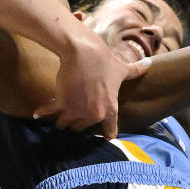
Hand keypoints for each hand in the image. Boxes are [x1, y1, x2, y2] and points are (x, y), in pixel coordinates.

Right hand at [33, 33, 150, 138]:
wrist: (83, 52)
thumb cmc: (104, 60)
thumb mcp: (122, 68)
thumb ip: (137, 70)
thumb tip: (151, 63)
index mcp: (110, 109)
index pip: (110, 132)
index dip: (107, 133)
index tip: (103, 136)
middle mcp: (93, 114)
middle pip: (82, 128)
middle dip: (78, 123)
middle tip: (75, 118)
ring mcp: (76, 111)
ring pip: (66, 124)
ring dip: (62, 121)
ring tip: (58, 117)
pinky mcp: (61, 104)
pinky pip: (50, 114)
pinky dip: (42, 113)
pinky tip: (38, 114)